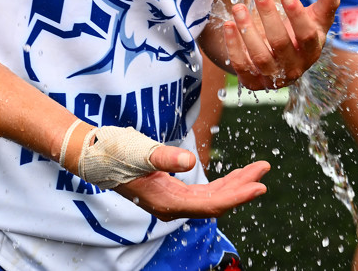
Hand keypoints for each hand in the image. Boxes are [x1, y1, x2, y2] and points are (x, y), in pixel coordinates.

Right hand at [116, 148, 269, 220]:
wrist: (93, 154)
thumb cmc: (113, 152)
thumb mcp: (138, 151)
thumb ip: (164, 157)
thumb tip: (190, 161)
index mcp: (166, 202)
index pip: (211, 205)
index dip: (237, 196)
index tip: (260, 185)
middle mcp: (172, 206)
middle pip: (216, 201)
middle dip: (243, 186)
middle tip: (265, 169)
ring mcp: (171, 199)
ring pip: (211, 197)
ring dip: (235, 183)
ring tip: (256, 169)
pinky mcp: (170, 189)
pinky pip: (203, 191)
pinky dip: (221, 183)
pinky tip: (233, 176)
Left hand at [224, 0, 338, 89]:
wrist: (280, 61)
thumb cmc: (299, 34)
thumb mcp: (315, 20)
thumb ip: (325, 3)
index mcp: (311, 51)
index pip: (306, 36)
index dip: (297, 16)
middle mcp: (293, 68)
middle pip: (280, 43)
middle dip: (268, 15)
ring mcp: (273, 77)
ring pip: (260, 56)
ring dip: (248, 30)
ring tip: (238, 7)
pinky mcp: (252, 81)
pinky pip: (242, 65)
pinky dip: (233, 46)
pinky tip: (228, 24)